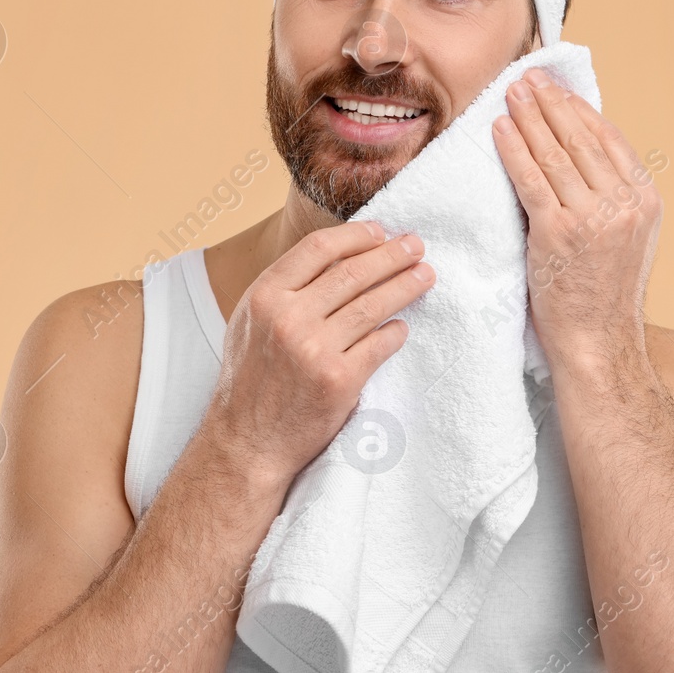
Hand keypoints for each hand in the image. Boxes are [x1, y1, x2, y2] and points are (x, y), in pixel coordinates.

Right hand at [198, 221, 433, 499]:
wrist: (247, 441)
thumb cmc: (250, 380)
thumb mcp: (250, 322)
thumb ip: (284, 289)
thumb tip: (336, 257)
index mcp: (264, 296)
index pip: (319, 248)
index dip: (356, 236)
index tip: (380, 232)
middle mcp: (288, 318)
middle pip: (353, 272)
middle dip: (392, 255)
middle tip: (416, 246)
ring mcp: (314, 349)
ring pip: (373, 305)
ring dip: (406, 286)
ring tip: (425, 276)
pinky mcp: (339, 380)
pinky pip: (380, 345)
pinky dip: (396, 333)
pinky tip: (403, 327)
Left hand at [491, 66, 661, 370]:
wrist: (598, 343)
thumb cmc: (601, 295)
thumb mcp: (625, 239)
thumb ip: (609, 199)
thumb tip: (576, 157)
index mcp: (645, 201)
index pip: (610, 140)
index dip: (579, 109)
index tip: (556, 89)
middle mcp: (625, 204)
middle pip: (581, 139)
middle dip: (551, 103)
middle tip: (528, 78)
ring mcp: (594, 218)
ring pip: (556, 154)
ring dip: (529, 117)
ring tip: (511, 93)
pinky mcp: (559, 234)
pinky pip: (531, 180)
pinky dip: (513, 150)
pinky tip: (500, 130)